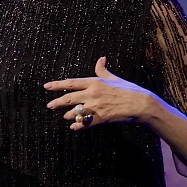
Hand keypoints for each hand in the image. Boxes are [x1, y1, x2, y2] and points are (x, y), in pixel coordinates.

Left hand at [44, 57, 158, 130]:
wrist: (140, 104)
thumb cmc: (127, 89)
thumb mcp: (113, 78)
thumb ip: (102, 70)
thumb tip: (101, 59)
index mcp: (94, 82)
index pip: (71, 83)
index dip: (57, 85)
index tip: (46, 86)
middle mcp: (92, 94)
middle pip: (69, 98)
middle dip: (57, 102)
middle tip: (49, 105)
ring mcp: (96, 107)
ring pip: (76, 112)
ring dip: (69, 115)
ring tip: (65, 116)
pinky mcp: (101, 118)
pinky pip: (85, 123)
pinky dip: (78, 126)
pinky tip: (74, 127)